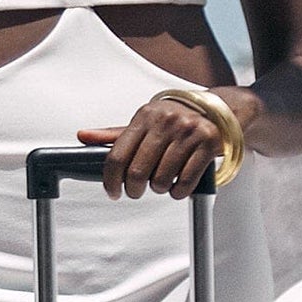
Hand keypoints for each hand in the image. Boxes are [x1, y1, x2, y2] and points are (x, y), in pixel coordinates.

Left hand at [79, 92, 227, 199]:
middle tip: (135, 191)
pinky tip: (177, 185)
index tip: (112, 192)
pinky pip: (185, 182)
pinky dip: (178, 191)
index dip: (110, 180)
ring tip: (162, 182)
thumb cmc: (175, 119)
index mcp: (145, 116)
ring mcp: (188, 132)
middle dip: (133, 189)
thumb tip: (83, 137)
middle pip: (137, 171)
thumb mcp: (145, 121)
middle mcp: (165, 121)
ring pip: (161, 179)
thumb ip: (115, 134)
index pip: (117, 155)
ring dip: (158, 189)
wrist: (218, 110)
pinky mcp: (207, 144)